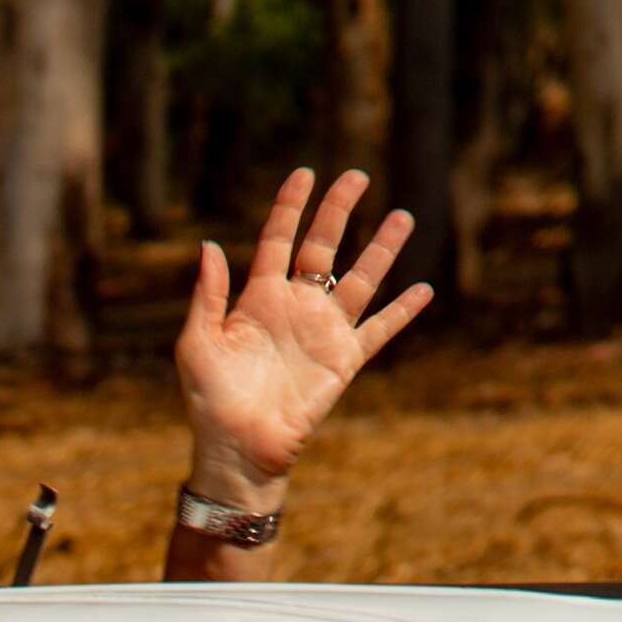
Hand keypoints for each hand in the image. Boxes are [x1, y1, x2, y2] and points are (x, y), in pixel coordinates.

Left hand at [178, 169, 432, 499]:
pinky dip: (402, 312)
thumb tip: (209, 244)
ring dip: (381, 249)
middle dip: (339, 211)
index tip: (304, 174)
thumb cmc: (209, 400)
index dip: (290, 207)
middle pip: (322, 247)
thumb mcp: (197, 342)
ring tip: (403, 216)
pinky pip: (379, 330)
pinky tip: (424, 290)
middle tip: (357, 176)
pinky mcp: (344, 360)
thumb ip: (208, 294)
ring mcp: (322, 332)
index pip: (278, 240)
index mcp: (258, 298)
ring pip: (359, 279)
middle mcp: (294, 307)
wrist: (238, 448)